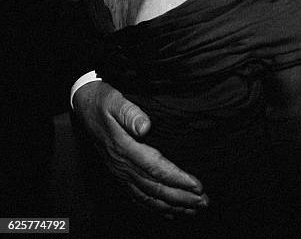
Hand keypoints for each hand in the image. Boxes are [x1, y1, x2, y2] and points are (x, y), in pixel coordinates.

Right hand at [73, 81, 207, 215]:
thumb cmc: (102, 102)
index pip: (156, 168)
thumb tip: (145, 126)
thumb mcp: (115, 101)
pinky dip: (155, 207)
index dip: (177, 179)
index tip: (197, 186)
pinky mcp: (119, 174)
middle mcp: (122, 165)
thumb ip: (130, 113)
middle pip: (155, 187)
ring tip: (193, 210)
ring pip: (148, 195)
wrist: (83, 107)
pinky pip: (137, 196)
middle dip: (181, 198)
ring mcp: (120, 172)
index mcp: (125, 148)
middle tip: (204, 202)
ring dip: (172, 205)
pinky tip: (169, 212)